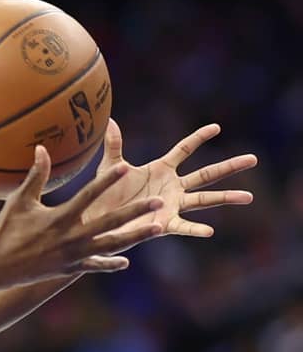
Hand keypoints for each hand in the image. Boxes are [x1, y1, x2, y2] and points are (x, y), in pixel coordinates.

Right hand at [0, 146, 165, 283]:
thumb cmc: (5, 230)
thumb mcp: (19, 201)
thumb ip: (35, 176)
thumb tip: (41, 148)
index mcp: (60, 218)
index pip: (89, 195)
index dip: (108, 181)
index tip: (126, 167)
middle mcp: (72, 237)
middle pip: (111, 222)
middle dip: (136, 211)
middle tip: (158, 201)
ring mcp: (73, 255)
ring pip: (112, 245)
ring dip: (136, 236)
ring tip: (158, 229)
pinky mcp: (69, 268)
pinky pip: (95, 265)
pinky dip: (110, 263)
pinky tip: (125, 261)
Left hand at [85, 119, 255, 244]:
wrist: (98, 220)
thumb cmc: (105, 194)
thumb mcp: (110, 168)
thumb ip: (113, 145)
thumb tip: (109, 120)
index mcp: (161, 169)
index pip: (185, 149)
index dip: (199, 138)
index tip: (216, 127)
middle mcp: (172, 186)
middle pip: (206, 174)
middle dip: (229, 166)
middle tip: (253, 159)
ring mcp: (172, 205)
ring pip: (204, 199)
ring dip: (225, 197)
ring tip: (248, 197)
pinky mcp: (164, 223)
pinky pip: (182, 226)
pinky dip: (195, 229)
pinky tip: (209, 231)